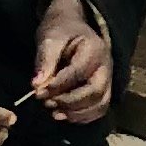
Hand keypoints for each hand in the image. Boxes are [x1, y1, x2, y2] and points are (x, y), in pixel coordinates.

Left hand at [31, 0, 115, 124]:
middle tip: (46, 102)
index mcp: (95, 49)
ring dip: (75, 112)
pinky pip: (99, 110)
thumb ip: (45, 60)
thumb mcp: (50, 39)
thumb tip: (37, 85)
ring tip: (53, 111)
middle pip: (95, 91)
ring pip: (100, 104)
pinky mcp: (104, 90)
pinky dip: (82, 117)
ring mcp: (108, 79)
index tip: (38, 91)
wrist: (72, 28)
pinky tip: (63, 115)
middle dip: (69, 101)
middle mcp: (106, 66)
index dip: (59, 85)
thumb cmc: (61, 31)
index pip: (79, 72)